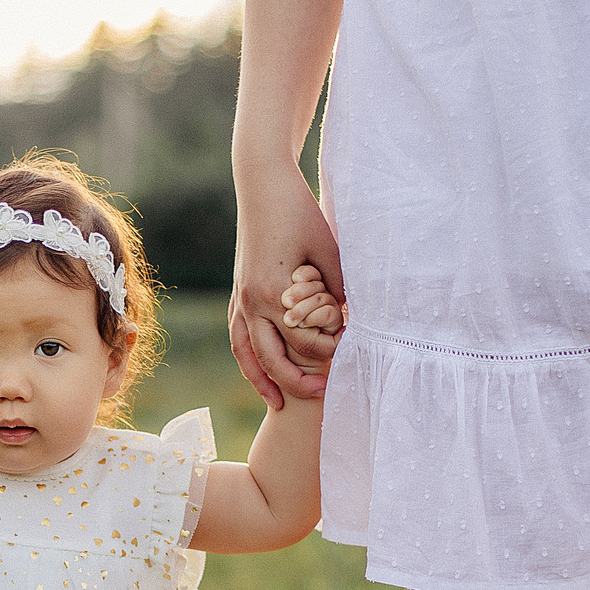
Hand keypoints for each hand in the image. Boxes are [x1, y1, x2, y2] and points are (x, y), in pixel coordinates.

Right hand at [231, 165, 344, 407]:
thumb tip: (350, 319)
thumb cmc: (299, 212)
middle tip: (323, 395)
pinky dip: (247, 359)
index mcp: (276, 292)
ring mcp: (240, 298)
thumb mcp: (329, 249)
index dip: (331, 350)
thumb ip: (338, 287)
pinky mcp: (237, 292)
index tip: (352, 350)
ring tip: (279, 404)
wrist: (263, 185)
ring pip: (247, 353)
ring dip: (262, 381)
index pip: (305, 341)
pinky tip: (258, 370)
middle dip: (298, 381)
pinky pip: (238, 336)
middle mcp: (252, 300)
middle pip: (273, 358)